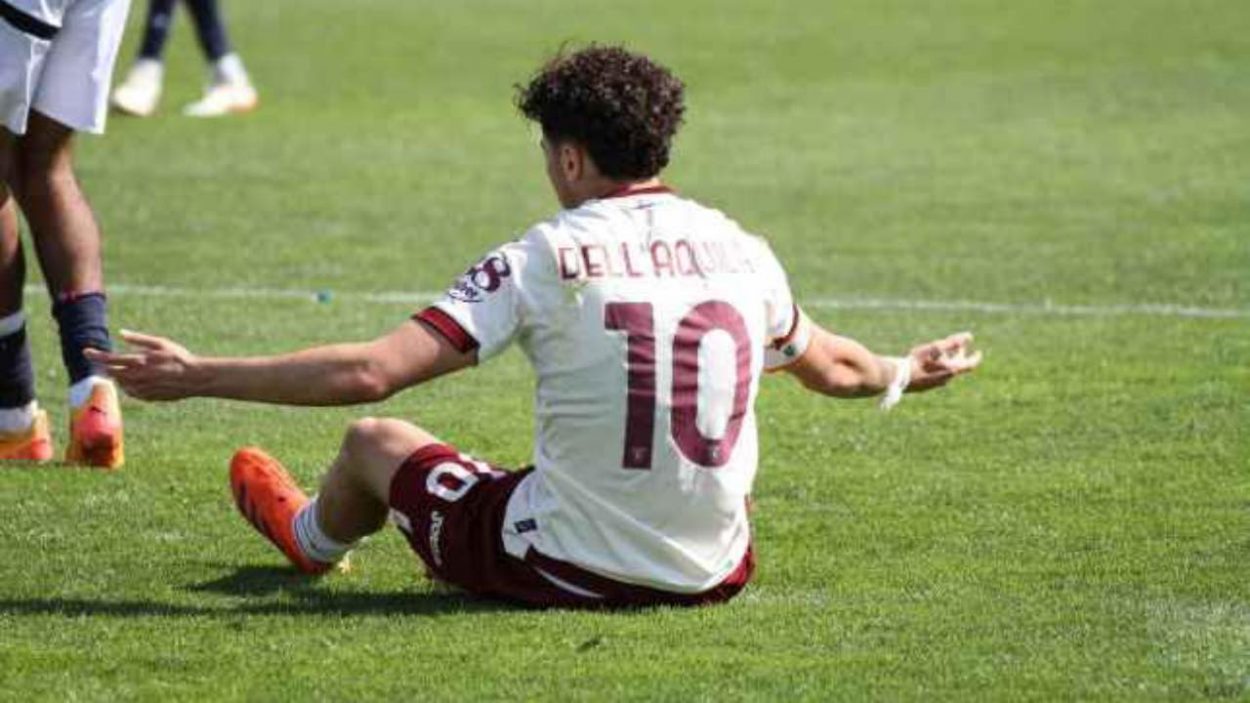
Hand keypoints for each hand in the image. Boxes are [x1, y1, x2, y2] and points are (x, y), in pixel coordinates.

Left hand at [84, 330, 202, 400]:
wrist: (194, 378)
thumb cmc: (179, 358)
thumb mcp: (160, 343)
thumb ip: (138, 339)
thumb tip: (121, 333)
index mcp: (138, 361)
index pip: (109, 359)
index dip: (95, 355)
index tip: (86, 351)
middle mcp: (136, 377)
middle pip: (112, 373)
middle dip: (108, 367)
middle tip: (109, 361)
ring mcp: (142, 389)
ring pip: (122, 384)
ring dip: (121, 376)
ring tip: (131, 369)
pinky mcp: (148, 397)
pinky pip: (133, 392)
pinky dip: (131, 386)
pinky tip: (140, 380)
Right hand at [905, 331, 981, 391]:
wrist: (899, 378)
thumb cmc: (917, 362)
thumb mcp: (935, 348)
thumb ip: (952, 342)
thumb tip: (969, 336)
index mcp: (951, 370)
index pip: (970, 365)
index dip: (975, 358)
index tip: (978, 352)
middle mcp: (946, 379)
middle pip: (957, 366)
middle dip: (959, 355)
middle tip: (959, 347)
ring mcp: (935, 384)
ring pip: (945, 370)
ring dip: (946, 360)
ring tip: (941, 352)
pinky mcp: (926, 386)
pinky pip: (936, 375)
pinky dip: (937, 367)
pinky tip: (928, 363)